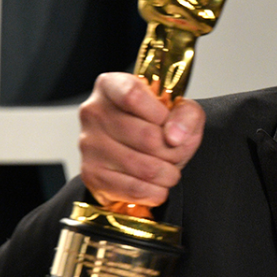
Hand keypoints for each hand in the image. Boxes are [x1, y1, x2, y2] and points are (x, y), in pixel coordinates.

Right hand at [78, 73, 204, 209]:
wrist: (138, 154)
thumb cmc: (156, 125)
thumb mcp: (180, 110)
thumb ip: (186, 114)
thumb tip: (174, 135)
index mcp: (111, 86)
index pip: (133, 95)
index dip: (160, 114)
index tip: (169, 123)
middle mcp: (94, 112)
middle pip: (146, 136)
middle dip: (173, 150)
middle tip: (176, 152)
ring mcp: (89, 145)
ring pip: (143, 166)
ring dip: (167, 173)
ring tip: (170, 169)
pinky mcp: (92, 174)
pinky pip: (133, 188)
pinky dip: (155, 191)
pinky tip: (157, 184)